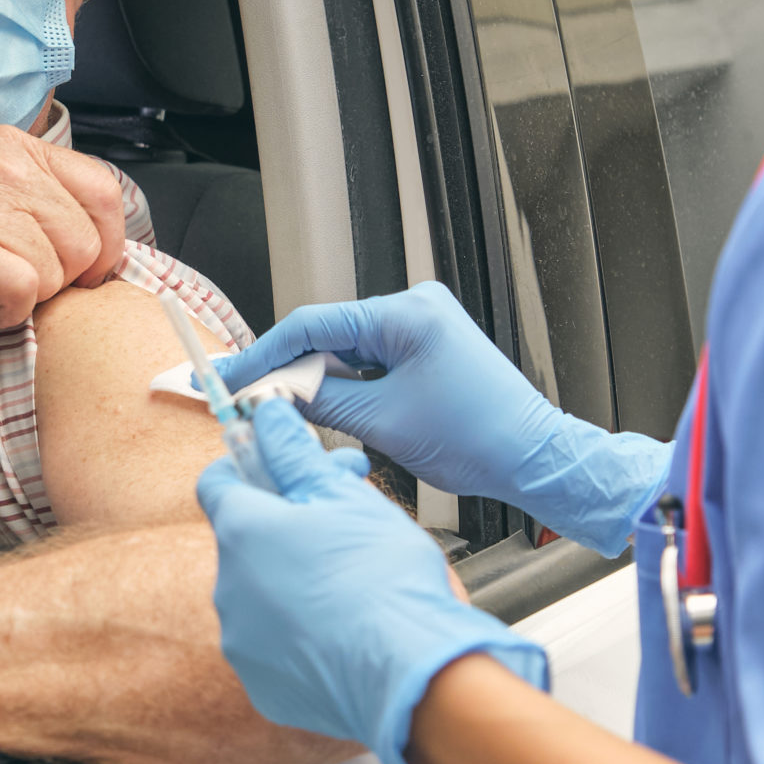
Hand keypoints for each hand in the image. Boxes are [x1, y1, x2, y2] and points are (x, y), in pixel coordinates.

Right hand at [0, 126, 127, 327]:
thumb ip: (34, 204)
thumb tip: (97, 249)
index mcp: (13, 147)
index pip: (106, 193)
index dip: (103, 245)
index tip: (78, 272)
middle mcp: (2, 164)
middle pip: (88, 242)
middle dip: (57, 279)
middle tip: (6, 279)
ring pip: (57, 272)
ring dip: (22, 296)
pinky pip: (24, 292)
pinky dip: (1, 312)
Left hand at [196, 399, 548, 763]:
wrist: (414, 673)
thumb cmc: (384, 580)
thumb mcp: (344, 495)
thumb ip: (295, 451)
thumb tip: (266, 416)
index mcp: (242, 532)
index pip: (217, 482)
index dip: (250, 467)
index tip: (282, 468)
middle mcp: (228, 588)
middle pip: (247, 539)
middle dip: (289, 522)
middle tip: (345, 514)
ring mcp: (243, 642)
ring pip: (261, 592)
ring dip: (295, 576)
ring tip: (353, 575)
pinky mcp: (264, 685)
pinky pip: (275, 644)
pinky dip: (302, 631)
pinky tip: (346, 624)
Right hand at [215, 282, 671, 554]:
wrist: (534, 457)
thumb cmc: (474, 439)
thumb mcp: (383, 423)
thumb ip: (322, 401)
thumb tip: (272, 395)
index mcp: (406, 314)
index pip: (313, 324)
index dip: (264, 354)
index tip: (228, 377)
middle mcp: (416, 306)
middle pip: (329, 333)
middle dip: (288, 369)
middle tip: (244, 398)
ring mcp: (424, 324)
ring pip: (348, 348)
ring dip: (318, 379)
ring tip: (280, 409)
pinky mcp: (430, 345)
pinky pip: (373, 359)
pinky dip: (347, 383)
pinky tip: (323, 406)